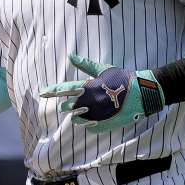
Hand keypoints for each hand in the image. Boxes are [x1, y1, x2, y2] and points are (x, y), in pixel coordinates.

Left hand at [39, 54, 163, 133]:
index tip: (41, 92)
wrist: (143, 93)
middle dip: (66, 106)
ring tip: (83, 112)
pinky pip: (90, 128)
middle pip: (68, 107)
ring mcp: (97, 114)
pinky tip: (94, 119)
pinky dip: (89, 124)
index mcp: (89, 86)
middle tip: (67, 105)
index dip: (51, 91)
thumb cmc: (122, 78)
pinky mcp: (105, 125)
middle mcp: (91, 101)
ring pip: (77, 120)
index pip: (64, 89)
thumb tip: (70, 56)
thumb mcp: (103, 69)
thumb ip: (85, 64)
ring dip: (76, 117)